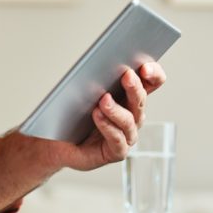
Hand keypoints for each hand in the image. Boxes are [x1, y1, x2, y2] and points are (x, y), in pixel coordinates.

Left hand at [42, 61, 166, 171]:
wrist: (58, 141)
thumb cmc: (74, 113)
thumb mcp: (85, 89)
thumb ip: (98, 76)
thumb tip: (100, 61)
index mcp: (131, 95)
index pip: (152, 82)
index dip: (154, 73)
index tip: (145, 66)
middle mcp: (134, 115)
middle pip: (141, 99)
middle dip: (135, 87)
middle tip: (126, 75)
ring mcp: (127, 135)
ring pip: (129, 120)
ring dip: (116, 109)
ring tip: (104, 99)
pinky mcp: (117, 151)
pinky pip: (117, 139)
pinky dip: (107, 126)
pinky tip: (97, 115)